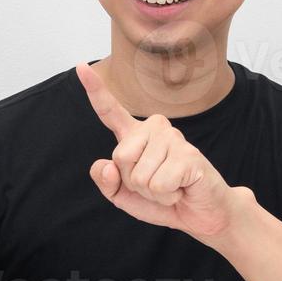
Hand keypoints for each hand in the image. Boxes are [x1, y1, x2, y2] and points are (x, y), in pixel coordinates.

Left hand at [75, 61, 245, 241]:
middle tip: (157, 184)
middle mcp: (153, 128)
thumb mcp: (123, 195)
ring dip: (152, 192)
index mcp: (134, 135)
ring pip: (139, 176)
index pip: (110, 111)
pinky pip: (158, 185)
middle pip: (120, 157)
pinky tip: (181, 188)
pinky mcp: (188, 155)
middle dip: (133, 183)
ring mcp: (173, 138)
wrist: (201, 213)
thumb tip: (105, 166)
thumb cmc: (162, 199)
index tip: (81, 67)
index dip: (95, 90)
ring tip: (171, 186)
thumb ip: (106, 182)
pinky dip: (166, 197)